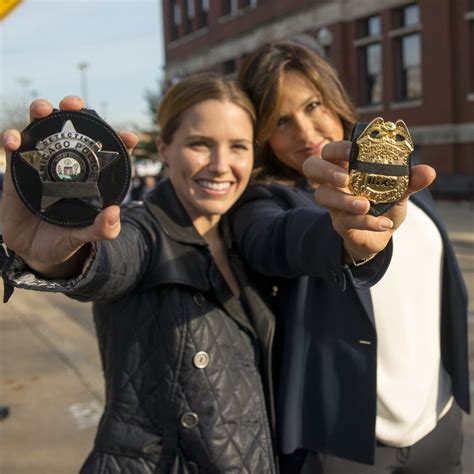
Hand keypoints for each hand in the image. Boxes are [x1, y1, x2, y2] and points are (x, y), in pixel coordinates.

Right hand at [1, 96, 138, 277]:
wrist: (34, 251)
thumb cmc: (65, 239)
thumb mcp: (86, 236)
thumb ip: (102, 229)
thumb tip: (114, 213)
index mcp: (89, 178)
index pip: (107, 153)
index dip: (119, 140)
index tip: (129, 136)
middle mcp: (67, 166)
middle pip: (73, 130)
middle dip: (75, 111)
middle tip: (74, 104)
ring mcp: (42, 165)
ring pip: (42, 129)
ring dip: (41, 113)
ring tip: (43, 110)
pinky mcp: (18, 171)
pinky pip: (14, 148)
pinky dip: (12, 138)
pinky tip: (13, 140)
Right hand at [301, 141, 435, 260]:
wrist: (381, 235)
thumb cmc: (384, 205)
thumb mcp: (400, 191)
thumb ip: (410, 180)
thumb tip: (428, 172)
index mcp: (347, 166)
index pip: (330, 150)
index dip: (337, 148)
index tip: (352, 150)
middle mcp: (334, 183)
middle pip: (311, 167)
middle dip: (325, 170)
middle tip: (344, 178)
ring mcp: (333, 204)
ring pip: (323, 196)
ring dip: (344, 200)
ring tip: (365, 206)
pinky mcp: (339, 223)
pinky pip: (345, 221)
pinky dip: (366, 222)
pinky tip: (384, 224)